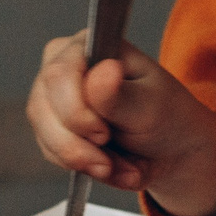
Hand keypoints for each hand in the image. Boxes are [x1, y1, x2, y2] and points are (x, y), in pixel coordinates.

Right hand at [24, 31, 215, 215]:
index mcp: (88, 46)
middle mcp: (62, 67)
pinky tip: (113, 166)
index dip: (75, 110)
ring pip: (46, 136)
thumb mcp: (150, 106)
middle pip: (43, 107)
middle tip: (111, 158)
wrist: (172, 149)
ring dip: (86, 161)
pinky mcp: (53, 129)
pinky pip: (53, 155)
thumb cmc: (166, 115)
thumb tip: (102, 71)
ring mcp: (53, 99)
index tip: (103, 134)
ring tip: (122, 164)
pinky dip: (86, 169)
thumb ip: (120, 95)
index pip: (59, 73)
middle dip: (79, 144)